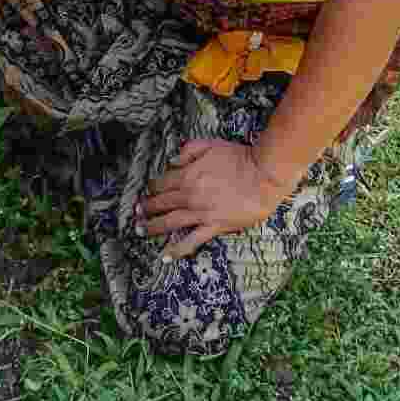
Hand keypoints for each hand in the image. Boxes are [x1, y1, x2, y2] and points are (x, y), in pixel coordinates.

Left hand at [137, 140, 298, 259]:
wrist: (264, 176)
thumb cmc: (239, 158)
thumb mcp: (209, 144)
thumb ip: (187, 151)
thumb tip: (172, 161)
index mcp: (186, 175)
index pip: (160, 184)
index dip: (150, 189)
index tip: (145, 193)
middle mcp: (189, 195)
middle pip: (160, 203)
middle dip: (145, 209)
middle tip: (135, 213)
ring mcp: (200, 212)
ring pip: (169, 222)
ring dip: (151, 227)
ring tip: (140, 231)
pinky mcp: (214, 226)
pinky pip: (191, 241)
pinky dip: (176, 249)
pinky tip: (165, 256)